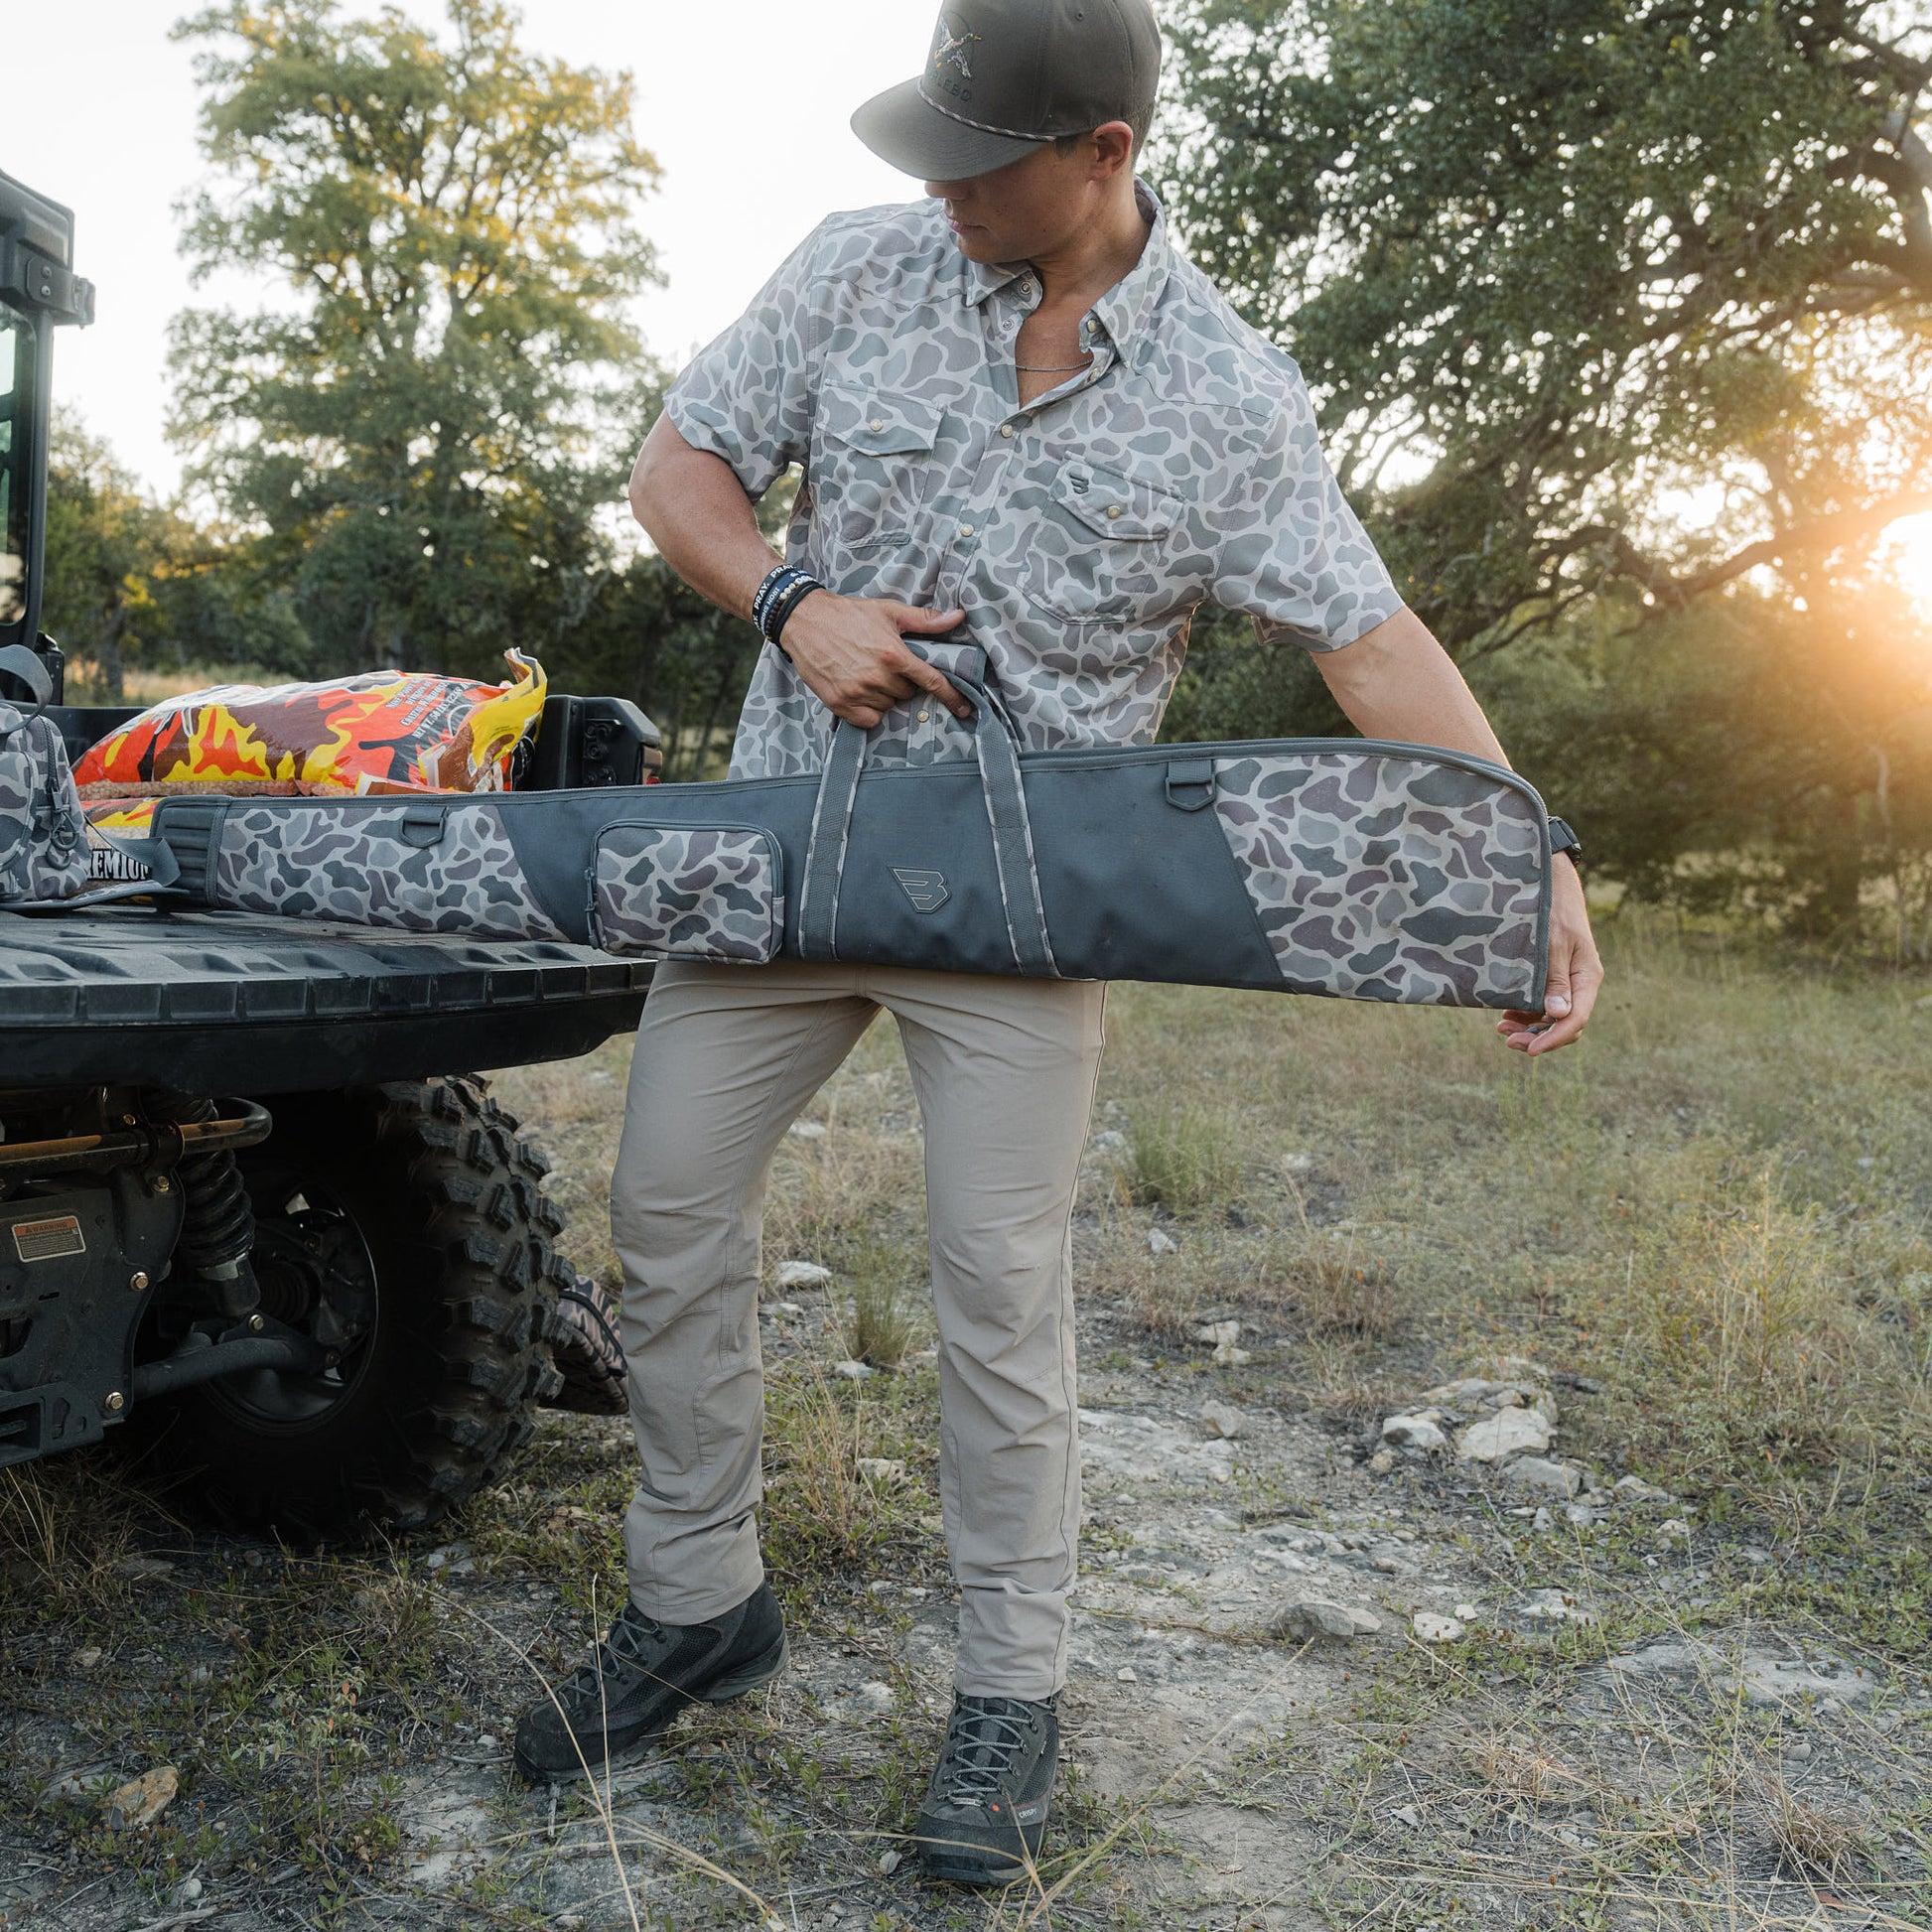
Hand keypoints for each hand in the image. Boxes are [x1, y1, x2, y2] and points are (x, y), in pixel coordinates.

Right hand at [778, 592, 973, 728]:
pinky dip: (870, 710)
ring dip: (885, 695)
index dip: (952, 696)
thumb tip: (958, 617)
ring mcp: (857, 693)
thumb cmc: (848, 614)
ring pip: (888, 707)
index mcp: (894, 654)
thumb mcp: (889, 611)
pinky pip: (869, 720)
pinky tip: (861, 690)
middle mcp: (877, 677)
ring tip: (869, 673)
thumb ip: (926, 620)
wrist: (804, 619)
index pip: (932, 682)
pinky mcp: (839, 704)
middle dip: (904, 683)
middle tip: (888, 665)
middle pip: (908, 694)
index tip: (965, 708)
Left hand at [1495, 856, 1601, 1056]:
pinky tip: (1505, 1015)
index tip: (1528, 1050)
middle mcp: (1579, 984)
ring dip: (1529, 1028)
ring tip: (1501, 1029)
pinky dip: (1525, 1014)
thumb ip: (1555, 980)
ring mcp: (1565, 982)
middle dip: (1538, 1037)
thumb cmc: (1552, 911)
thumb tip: (1558, 1015)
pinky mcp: (1551, 977)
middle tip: (1507, 1041)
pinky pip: (1541, 1005)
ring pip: (1551, 1017)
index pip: (1575, 1019)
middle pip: (1565, 1024)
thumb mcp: (1553, 944)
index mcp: (1587, 978)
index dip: (1553, 1039)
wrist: (1549, 886)